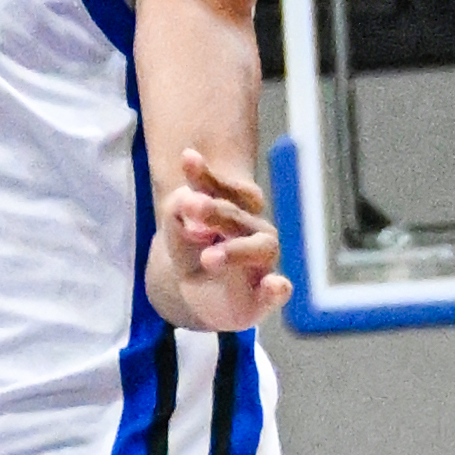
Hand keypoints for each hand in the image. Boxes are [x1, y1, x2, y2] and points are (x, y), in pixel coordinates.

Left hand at [151, 148, 292, 329]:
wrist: (204, 297)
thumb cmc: (194, 251)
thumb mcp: (177, 226)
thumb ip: (179, 210)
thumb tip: (191, 204)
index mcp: (233, 209)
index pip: (224, 188)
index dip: (206, 176)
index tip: (188, 157)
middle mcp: (253, 231)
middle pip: (236, 216)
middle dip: (214, 211)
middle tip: (191, 206)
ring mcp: (262, 264)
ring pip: (262, 248)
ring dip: (236, 250)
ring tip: (208, 258)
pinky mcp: (264, 297)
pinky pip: (277, 292)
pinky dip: (277, 289)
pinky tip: (275, 284)